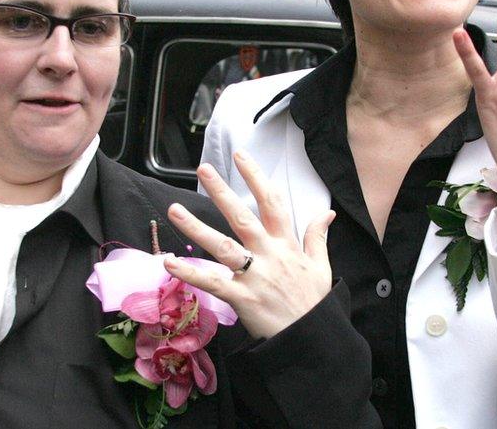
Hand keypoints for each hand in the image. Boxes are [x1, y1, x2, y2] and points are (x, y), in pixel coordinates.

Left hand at [163, 152, 334, 338]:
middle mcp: (269, 255)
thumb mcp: (322, 267)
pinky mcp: (242, 298)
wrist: (312, 339)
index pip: (272, 202)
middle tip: (204, 169)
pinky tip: (169, 262)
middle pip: (243, 217)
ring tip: (174, 210)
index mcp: (287, 244)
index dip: (256, 177)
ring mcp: (254, 276)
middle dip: (222, 192)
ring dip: (196, 227)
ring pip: (222, 246)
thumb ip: (317, 237)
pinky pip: (212, 283)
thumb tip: (327, 213)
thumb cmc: (314, 303)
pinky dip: (189, 273)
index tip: (241, 155)